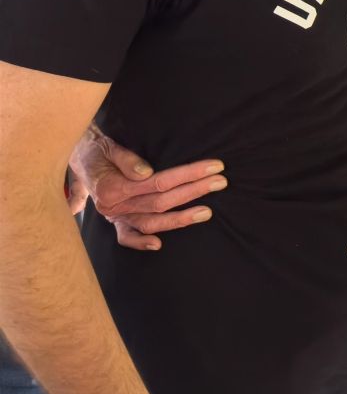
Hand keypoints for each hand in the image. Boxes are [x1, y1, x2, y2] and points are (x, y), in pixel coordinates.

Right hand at [68, 125, 225, 250]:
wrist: (78, 156)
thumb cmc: (97, 150)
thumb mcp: (109, 148)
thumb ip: (126, 160)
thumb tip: (145, 173)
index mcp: (113, 187)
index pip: (159, 182)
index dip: (188, 174)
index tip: (213, 167)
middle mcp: (113, 206)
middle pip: (161, 201)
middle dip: (193, 191)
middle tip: (221, 182)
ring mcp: (114, 216)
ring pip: (151, 222)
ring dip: (180, 219)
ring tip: (207, 212)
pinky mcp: (114, 221)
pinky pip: (125, 237)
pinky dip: (140, 242)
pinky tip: (158, 245)